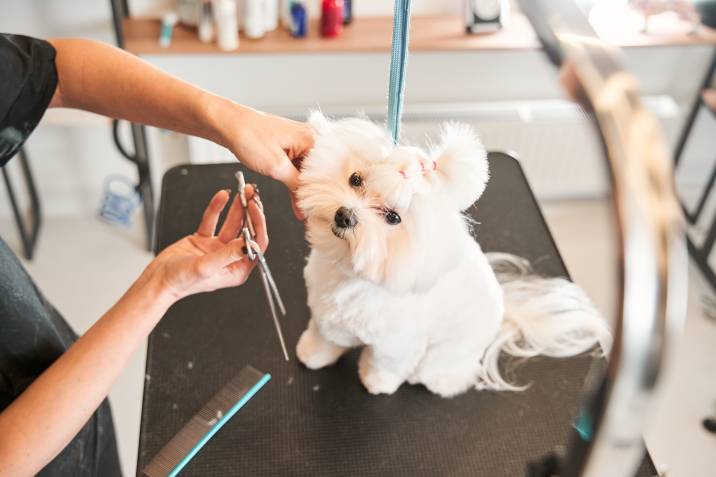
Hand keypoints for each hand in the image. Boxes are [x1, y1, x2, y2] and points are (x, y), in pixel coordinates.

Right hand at [142, 187, 267, 303]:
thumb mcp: (206, 267)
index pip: (256, 244)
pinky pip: (213, 220)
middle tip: (252, 194)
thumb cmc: (180, 282)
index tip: (255, 208)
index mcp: (237, 270)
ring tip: (243, 190)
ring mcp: (217, 248)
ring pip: (232, 223)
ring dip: (237, 207)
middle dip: (250, 211)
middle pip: (246, 231)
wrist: (157, 280)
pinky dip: (217, 208)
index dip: (258, 224)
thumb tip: (249, 244)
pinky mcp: (204, 240)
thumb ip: (228, 255)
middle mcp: (230, 258)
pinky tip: (222, 196)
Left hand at [217, 104, 313, 218]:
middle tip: (312, 214)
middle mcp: (309, 138)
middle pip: (318, 171)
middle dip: (313, 192)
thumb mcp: (276, 166)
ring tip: (303, 211)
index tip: (321, 208)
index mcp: (311, 139)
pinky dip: (294, 181)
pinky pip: (297, 167)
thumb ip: (296, 183)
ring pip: (307, 171)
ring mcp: (298, 141)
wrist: (227, 123)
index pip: (326, 170)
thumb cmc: (249, 136)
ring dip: (303, 189)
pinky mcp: (288, 145)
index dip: (323, 191)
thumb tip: (307, 198)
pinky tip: (295, 198)